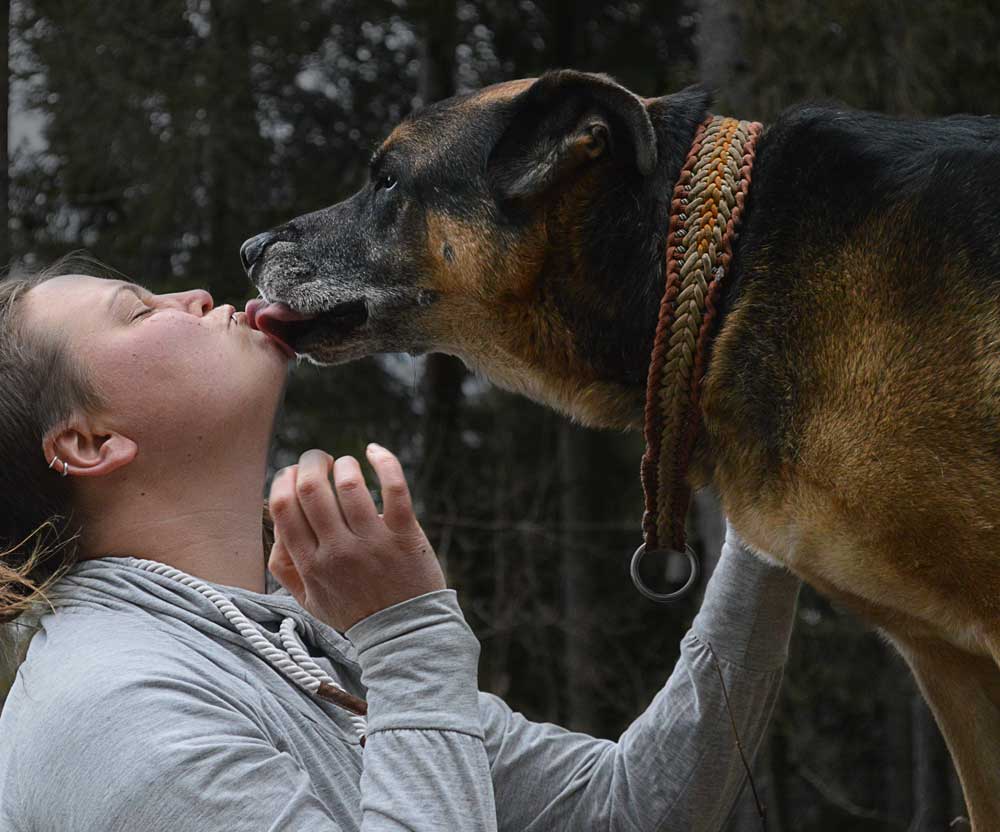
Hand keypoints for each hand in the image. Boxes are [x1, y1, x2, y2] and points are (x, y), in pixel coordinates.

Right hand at [267, 443, 445, 630]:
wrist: (405, 636)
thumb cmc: (355, 613)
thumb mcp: (308, 602)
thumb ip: (285, 568)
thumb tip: (276, 527)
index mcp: (309, 565)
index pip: (283, 508)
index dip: (284, 480)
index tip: (294, 474)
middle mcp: (337, 552)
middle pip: (312, 489)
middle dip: (311, 462)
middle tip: (319, 460)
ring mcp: (373, 543)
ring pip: (349, 484)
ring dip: (344, 464)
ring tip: (346, 465)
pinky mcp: (405, 535)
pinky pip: (394, 488)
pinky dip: (384, 461)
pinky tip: (374, 451)